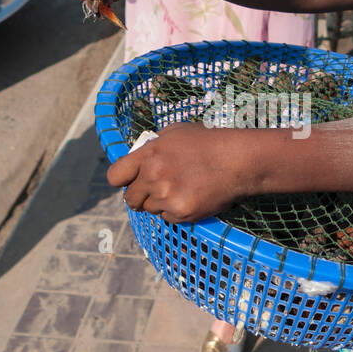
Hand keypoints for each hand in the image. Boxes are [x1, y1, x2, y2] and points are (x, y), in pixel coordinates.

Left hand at [108, 123, 254, 222]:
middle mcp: (153, 176)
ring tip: (180, 190)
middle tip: (153, 192)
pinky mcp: (181, 213)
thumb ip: (152, 146)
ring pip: (150, 209)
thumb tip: (140, 158)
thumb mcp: (175, 133)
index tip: (129, 181)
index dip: (121, 180)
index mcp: (148, 154)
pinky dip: (176, 212)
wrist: (237, 161)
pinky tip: (191, 197)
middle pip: (130, 199)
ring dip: (160, 203)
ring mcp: (167, 197)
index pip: (115, 176)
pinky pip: (168, 218)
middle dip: (139, 196)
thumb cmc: (209, 142)